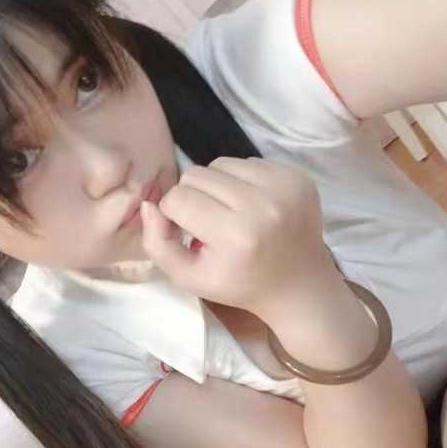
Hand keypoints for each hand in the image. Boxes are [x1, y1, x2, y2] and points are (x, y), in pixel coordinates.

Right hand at [141, 157, 334, 321]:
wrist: (298, 285)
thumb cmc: (238, 283)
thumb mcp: (188, 277)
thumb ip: (157, 243)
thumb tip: (148, 204)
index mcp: (236, 235)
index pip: (178, 198)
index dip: (173, 214)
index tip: (187, 232)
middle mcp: (264, 205)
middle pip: (196, 175)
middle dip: (192, 197)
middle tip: (207, 222)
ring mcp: (285, 186)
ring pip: (220, 163)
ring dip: (216, 186)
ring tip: (229, 212)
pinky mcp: (297, 176)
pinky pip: (247, 162)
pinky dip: (240, 181)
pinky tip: (251, 205)